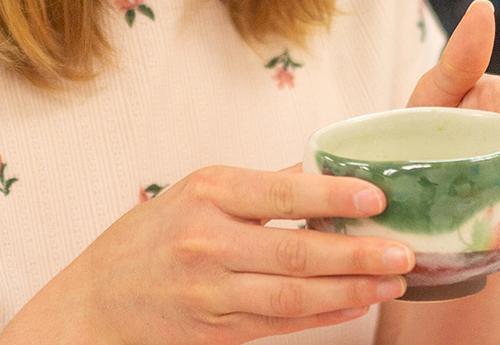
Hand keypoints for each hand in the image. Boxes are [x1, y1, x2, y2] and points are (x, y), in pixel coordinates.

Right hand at [3, 165, 414, 344]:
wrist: (94, 307)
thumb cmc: (147, 240)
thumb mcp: (192, 193)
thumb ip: (259, 187)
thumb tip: (324, 170)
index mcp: (205, 194)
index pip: (280, 193)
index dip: (332, 197)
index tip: (376, 198)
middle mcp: (207, 243)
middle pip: (295, 251)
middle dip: (357, 253)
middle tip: (405, 249)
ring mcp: (212, 294)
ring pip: (295, 295)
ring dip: (352, 289)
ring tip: (395, 280)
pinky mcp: (218, 333)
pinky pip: (282, 323)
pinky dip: (325, 315)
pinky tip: (358, 304)